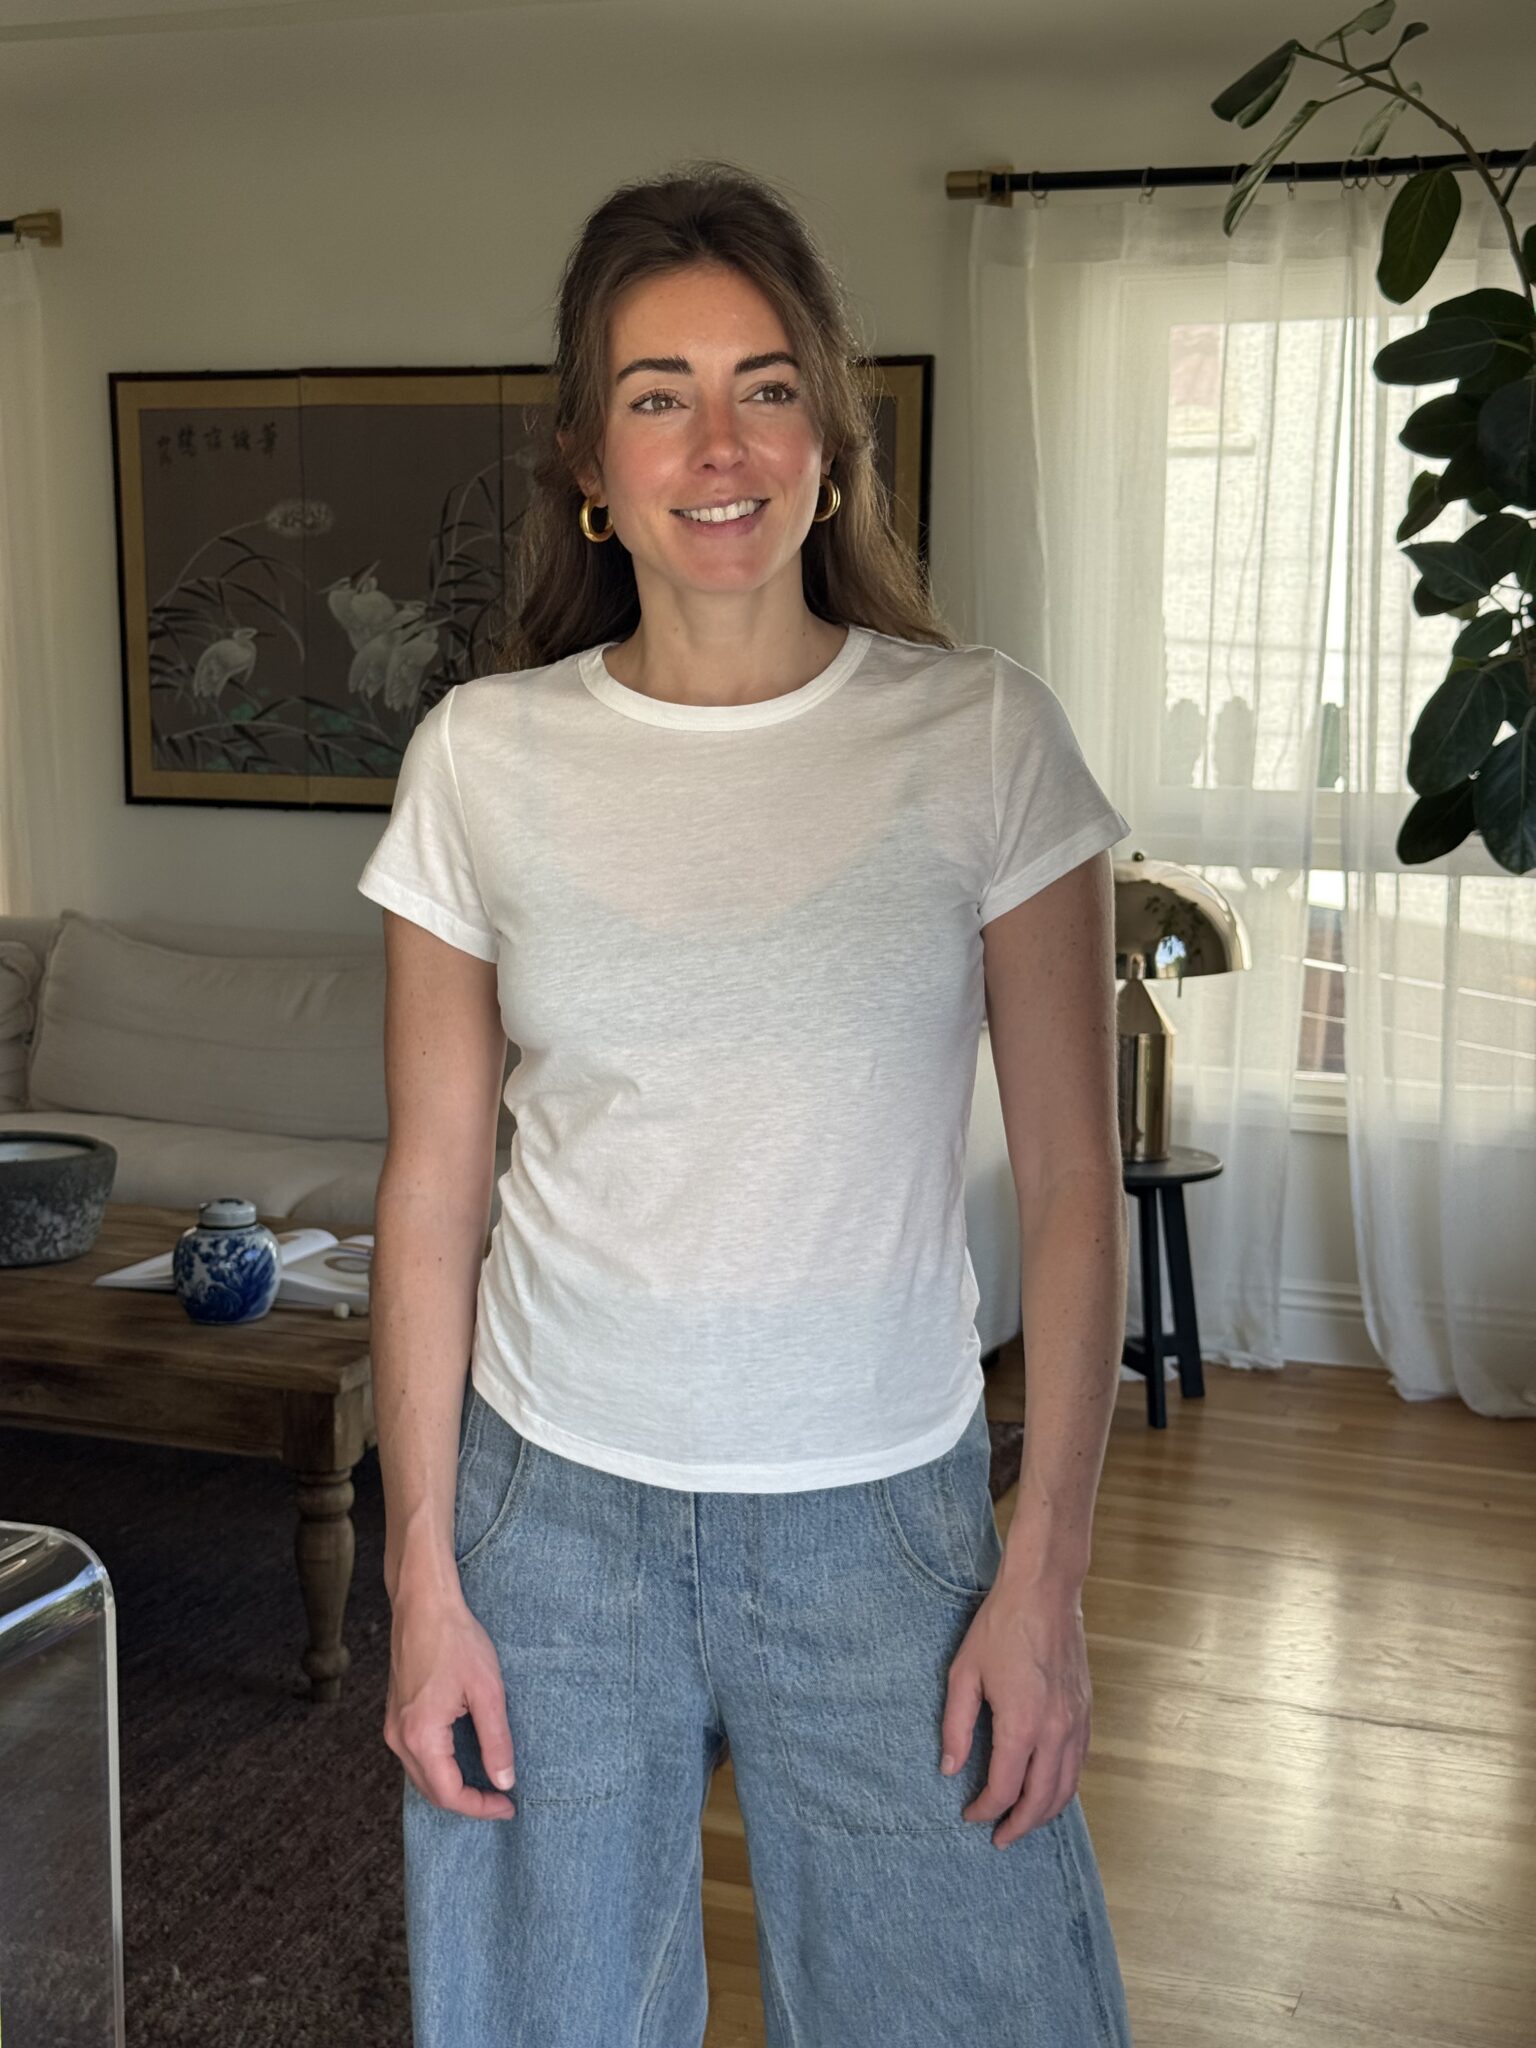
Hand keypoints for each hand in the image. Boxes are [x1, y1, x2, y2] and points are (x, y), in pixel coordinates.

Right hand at [384, 1579, 517, 1819]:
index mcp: (421, 1736)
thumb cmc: (455, 1640)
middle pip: (432, 1791)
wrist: (423, 1604)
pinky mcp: (395, 1715)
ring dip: (452, 1787)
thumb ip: (496, 1740)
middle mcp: (399, 1738)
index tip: (508, 1805)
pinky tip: (464, 1761)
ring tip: (487, 1784)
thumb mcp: (487, 1691)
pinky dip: (439, 1768)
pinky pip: (415, 1757)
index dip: (480, 1807)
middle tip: (502, 1799)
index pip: (449, 1794)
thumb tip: (504, 1781)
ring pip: (422, 1777)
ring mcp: (393, 1727)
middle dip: (467, 1802)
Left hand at [939, 1573, 1091, 1848]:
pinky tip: (1047, 1788)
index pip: (1005, 1789)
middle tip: (999, 1839)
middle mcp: (1056, 1732)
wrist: (1044, 1592)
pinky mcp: (1087, 1712)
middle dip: (1019, 1826)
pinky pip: (1079, 1764)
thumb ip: (956, 1726)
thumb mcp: (964, 1674)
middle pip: (1041, 1800)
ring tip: (1022, 1822)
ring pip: (1067, 1788)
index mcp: (1022, 1725)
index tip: (969, 1815)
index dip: (985, 1810)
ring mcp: (1077, 1723)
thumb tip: (951, 1769)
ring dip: (1045, 1813)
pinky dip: (1064, 1786)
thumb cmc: (1000, 1628)